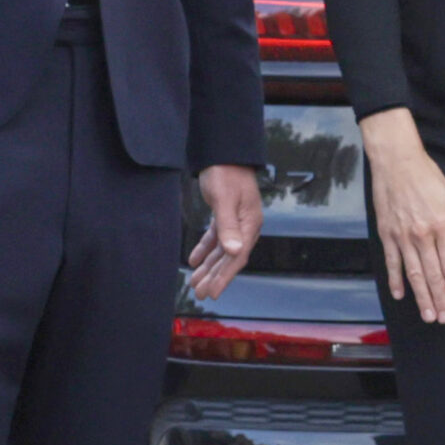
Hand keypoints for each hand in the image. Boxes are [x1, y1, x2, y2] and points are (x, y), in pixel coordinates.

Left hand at [187, 163, 263, 300]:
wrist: (224, 152)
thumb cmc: (226, 172)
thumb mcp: (225, 200)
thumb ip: (228, 226)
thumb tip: (234, 252)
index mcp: (249, 224)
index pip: (237, 257)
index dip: (224, 276)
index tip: (213, 293)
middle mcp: (245, 226)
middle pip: (229, 257)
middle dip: (214, 276)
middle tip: (200, 293)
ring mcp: (236, 220)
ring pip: (222, 250)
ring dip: (209, 266)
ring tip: (195, 282)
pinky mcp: (225, 214)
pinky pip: (216, 237)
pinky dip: (205, 249)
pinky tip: (194, 259)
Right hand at [361, 106, 444, 323]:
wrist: (396, 162)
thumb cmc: (426, 176)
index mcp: (442, 226)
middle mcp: (422, 235)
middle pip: (433, 275)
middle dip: (440, 299)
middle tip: (444, 318)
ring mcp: (402, 236)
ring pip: (413, 274)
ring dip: (421, 296)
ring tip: (428, 314)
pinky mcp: (387, 234)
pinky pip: (392, 262)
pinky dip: (395, 280)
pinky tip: (400, 295)